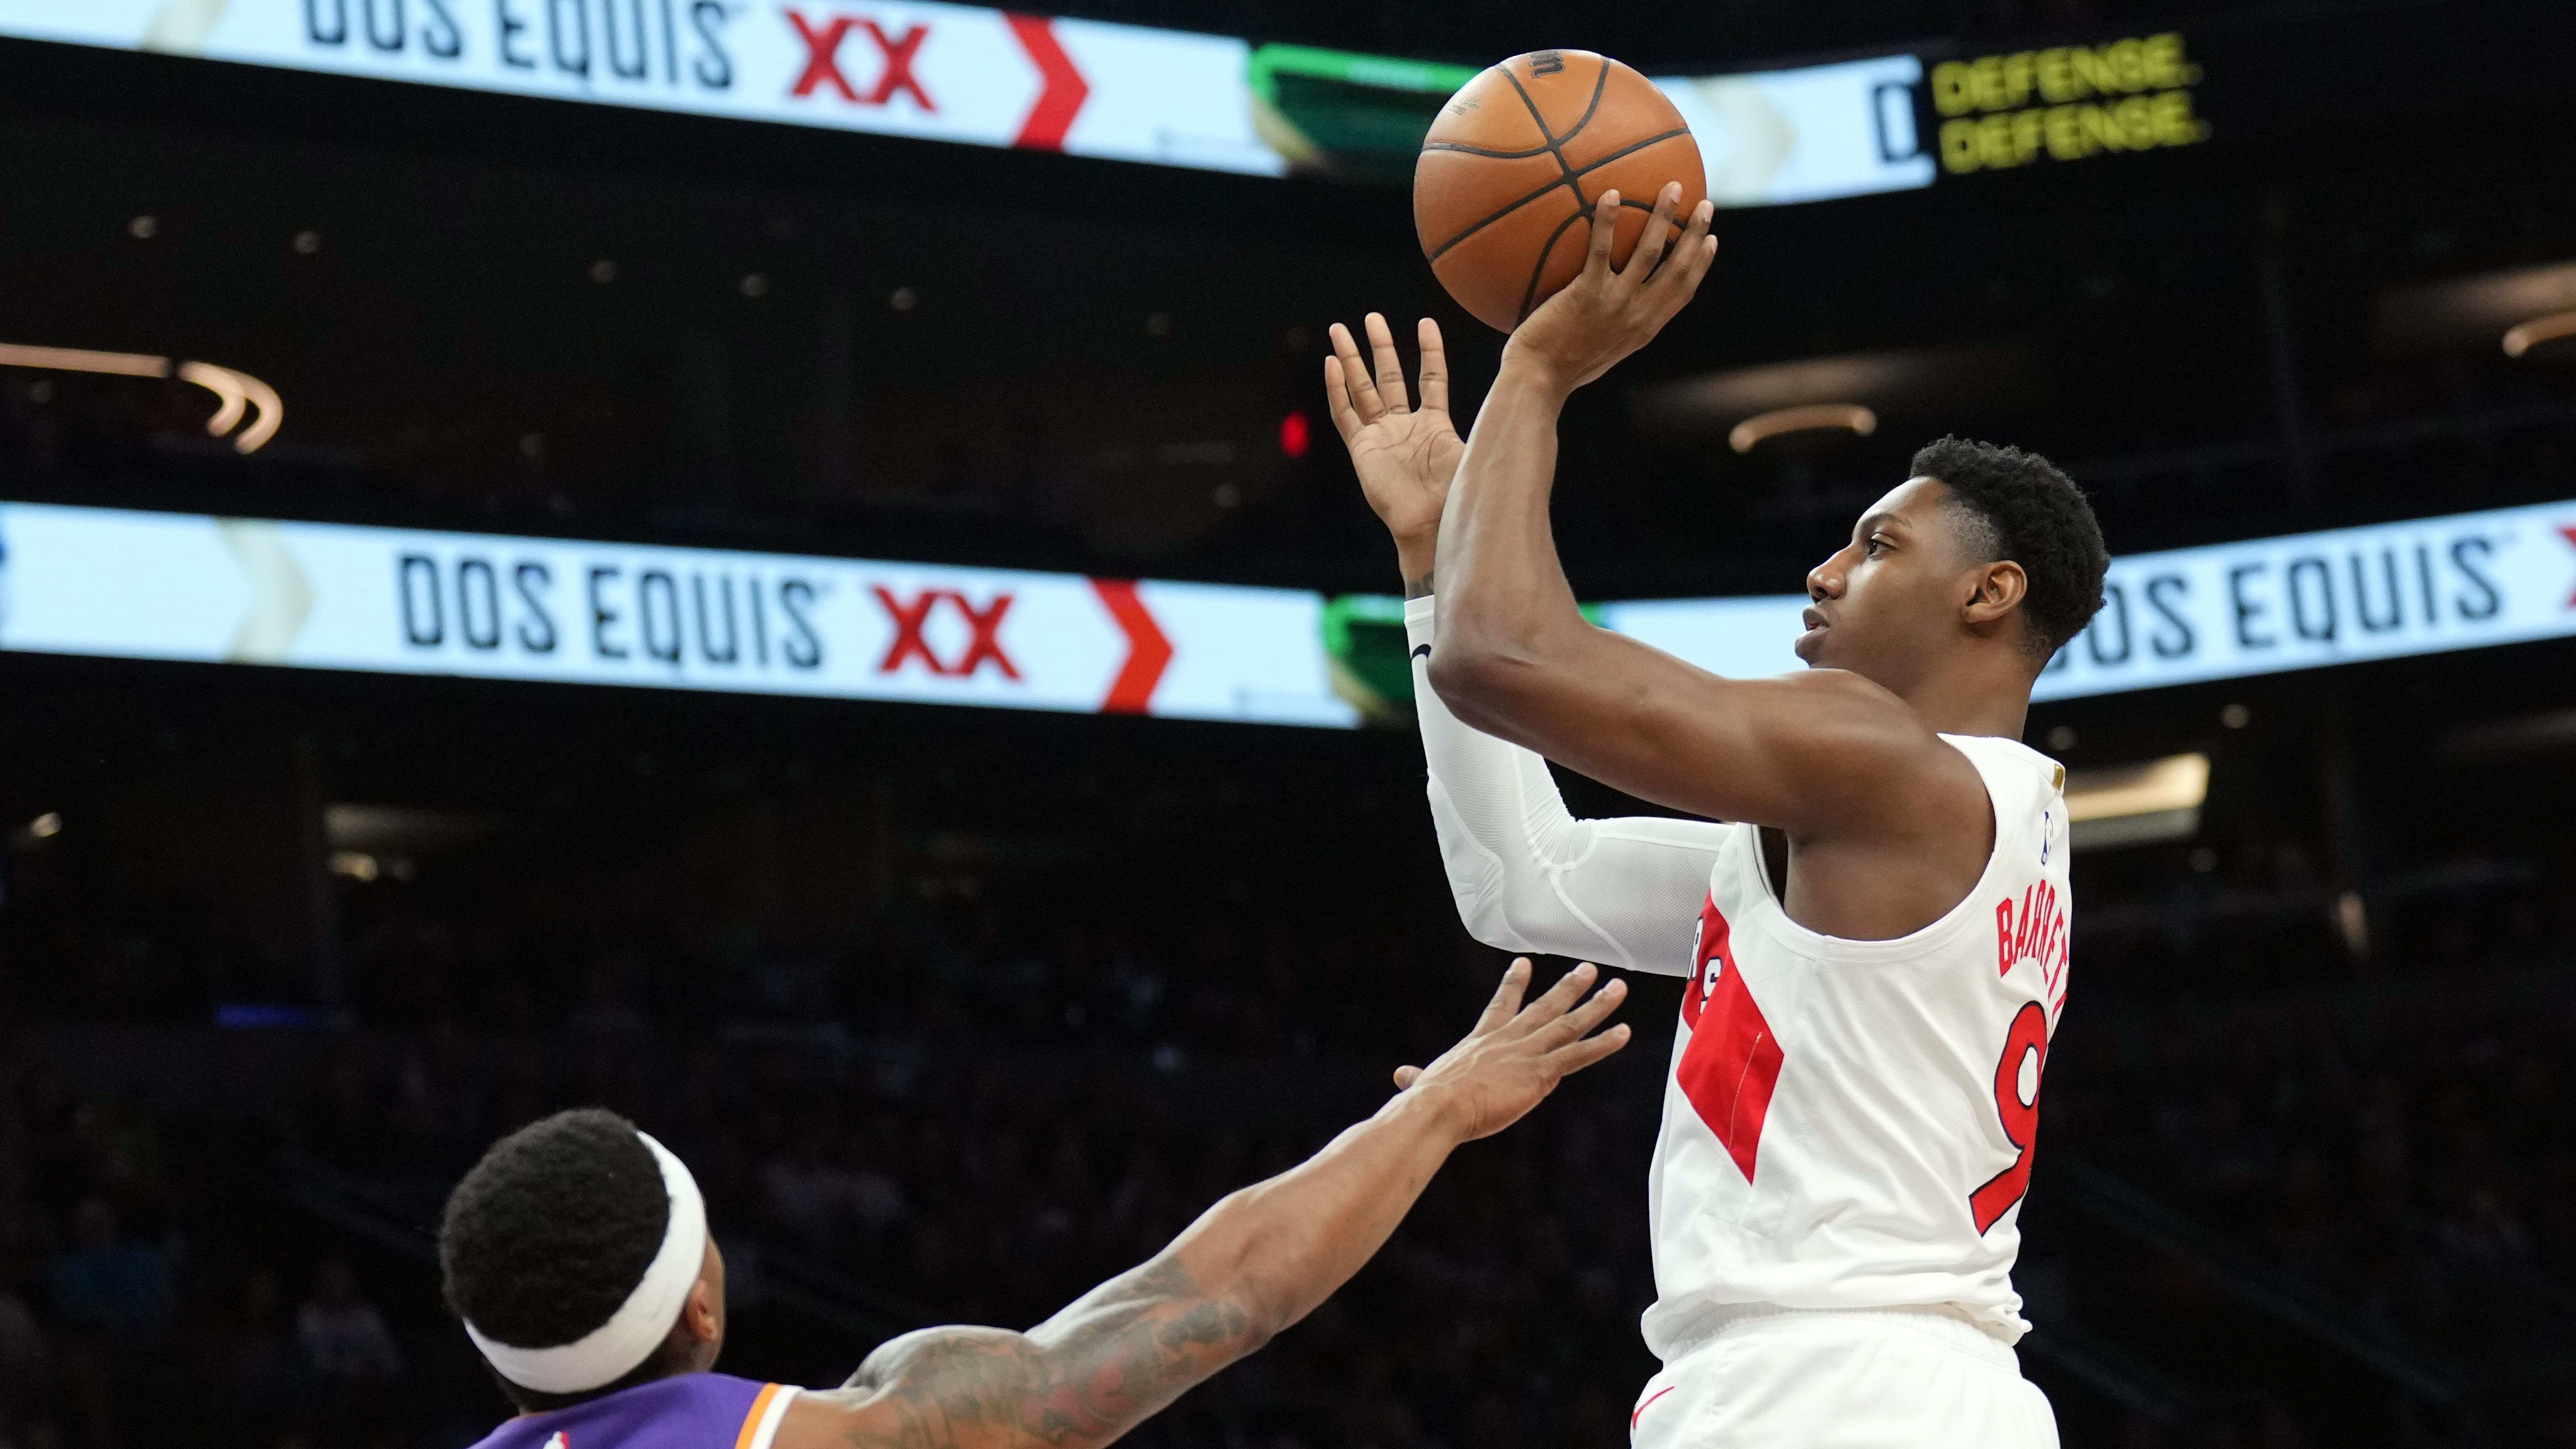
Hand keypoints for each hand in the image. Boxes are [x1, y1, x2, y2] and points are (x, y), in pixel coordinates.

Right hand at [1324, 314, 1463, 573]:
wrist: (1433, 524)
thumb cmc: (1458, 492)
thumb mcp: (1477, 447)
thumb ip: (1489, 421)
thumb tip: (1524, 394)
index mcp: (1434, 425)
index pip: (1431, 379)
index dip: (1430, 351)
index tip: (1426, 322)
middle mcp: (1405, 428)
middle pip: (1390, 377)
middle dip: (1380, 347)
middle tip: (1371, 317)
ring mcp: (1381, 438)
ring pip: (1362, 390)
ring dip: (1351, 360)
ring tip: (1339, 329)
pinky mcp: (1362, 451)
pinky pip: (1346, 415)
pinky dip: (1337, 389)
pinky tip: (1332, 363)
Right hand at [1392, 959, 1629, 1142]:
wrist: (1439, 1106)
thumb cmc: (1429, 1100)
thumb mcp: (1424, 1083)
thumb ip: (1417, 1078)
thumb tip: (1401, 1077)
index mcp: (1482, 1041)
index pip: (1501, 1005)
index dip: (1514, 984)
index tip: (1524, 964)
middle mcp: (1509, 1039)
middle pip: (1546, 1007)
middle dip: (1569, 987)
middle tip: (1588, 969)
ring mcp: (1527, 1053)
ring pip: (1569, 1024)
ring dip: (1596, 1005)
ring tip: (1617, 987)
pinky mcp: (1540, 1072)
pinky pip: (1579, 1054)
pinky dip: (1603, 1043)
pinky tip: (1623, 1032)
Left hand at [1504, 183, 1717, 395]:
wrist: (1538, 381)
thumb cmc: (1558, 368)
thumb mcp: (1598, 350)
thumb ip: (1611, 326)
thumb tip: (1605, 306)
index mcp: (1644, 328)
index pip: (1682, 292)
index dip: (1701, 264)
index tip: (1712, 240)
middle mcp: (1638, 315)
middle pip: (1678, 268)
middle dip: (1695, 233)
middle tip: (1705, 203)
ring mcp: (1615, 304)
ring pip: (1650, 253)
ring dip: (1665, 217)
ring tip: (1672, 187)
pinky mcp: (1586, 295)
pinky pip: (1600, 250)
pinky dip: (1608, 221)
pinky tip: (1611, 194)